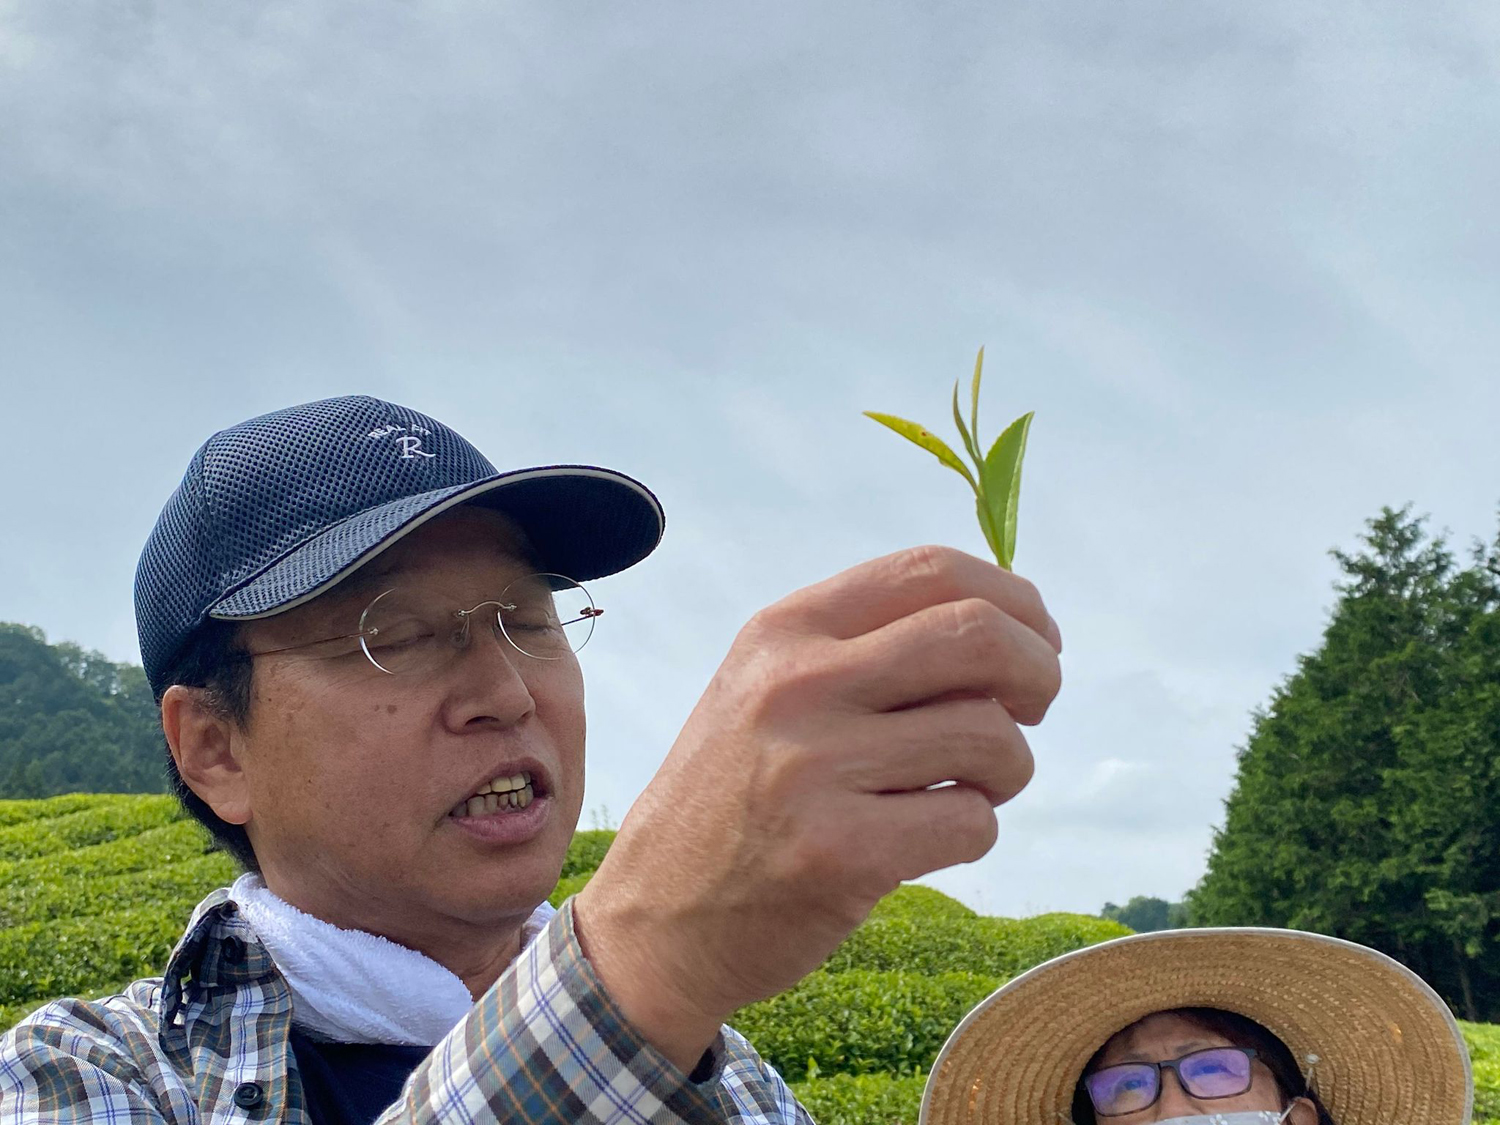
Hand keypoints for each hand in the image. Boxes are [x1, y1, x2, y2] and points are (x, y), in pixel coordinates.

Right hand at [572, 546, 1062, 1071]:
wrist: (657, 919)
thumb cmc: (734, 795)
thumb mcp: (768, 688)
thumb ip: (865, 646)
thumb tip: (1008, 621)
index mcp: (785, 631)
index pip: (931, 569)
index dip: (1012, 598)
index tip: (1035, 637)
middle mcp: (796, 686)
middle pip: (979, 637)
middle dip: (1039, 671)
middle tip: (1035, 708)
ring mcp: (813, 769)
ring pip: (991, 736)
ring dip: (1010, 766)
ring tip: (971, 785)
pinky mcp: (838, 853)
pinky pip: (971, 821)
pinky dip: (976, 829)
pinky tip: (930, 836)